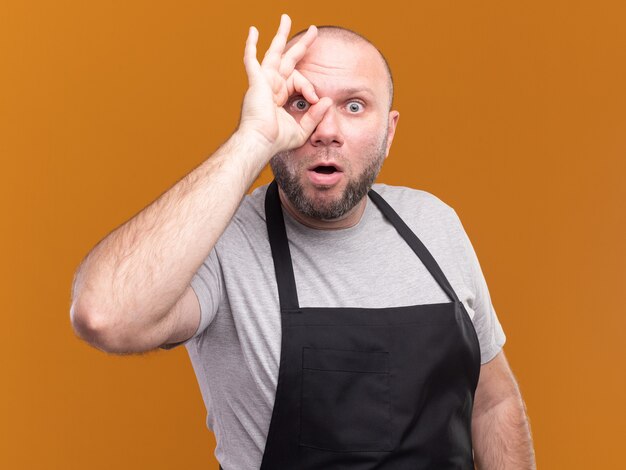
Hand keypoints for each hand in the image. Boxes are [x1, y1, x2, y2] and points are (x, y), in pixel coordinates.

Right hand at [238, 14, 331, 155]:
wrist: (261, 142)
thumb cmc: (277, 140)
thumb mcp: (303, 128)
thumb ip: (316, 115)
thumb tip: (328, 100)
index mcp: (280, 95)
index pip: (299, 80)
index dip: (309, 87)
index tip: (315, 99)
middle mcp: (271, 86)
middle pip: (288, 58)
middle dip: (301, 44)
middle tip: (314, 31)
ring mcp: (262, 81)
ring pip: (274, 52)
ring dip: (281, 35)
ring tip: (286, 18)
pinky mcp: (256, 81)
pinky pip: (251, 59)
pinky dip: (251, 45)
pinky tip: (253, 31)